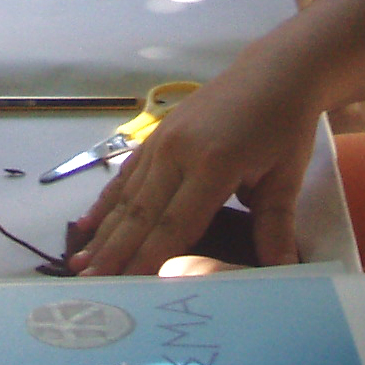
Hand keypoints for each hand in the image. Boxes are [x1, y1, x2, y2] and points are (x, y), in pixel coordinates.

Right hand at [68, 54, 319, 273]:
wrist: (272, 73)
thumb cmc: (284, 128)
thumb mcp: (285, 179)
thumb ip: (276, 229)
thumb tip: (283, 276)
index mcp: (212, 166)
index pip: (175, 225)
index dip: (150, 260)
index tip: (128, 291)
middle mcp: (177, 154)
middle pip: (141, 214)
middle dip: (114, 254)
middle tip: (90, 287)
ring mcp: (161, 142)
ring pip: (127, 197)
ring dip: (103, 233)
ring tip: (79, 264)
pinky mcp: (155, 136)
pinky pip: (126, 175)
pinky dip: (104, 202)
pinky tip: (85, 224)